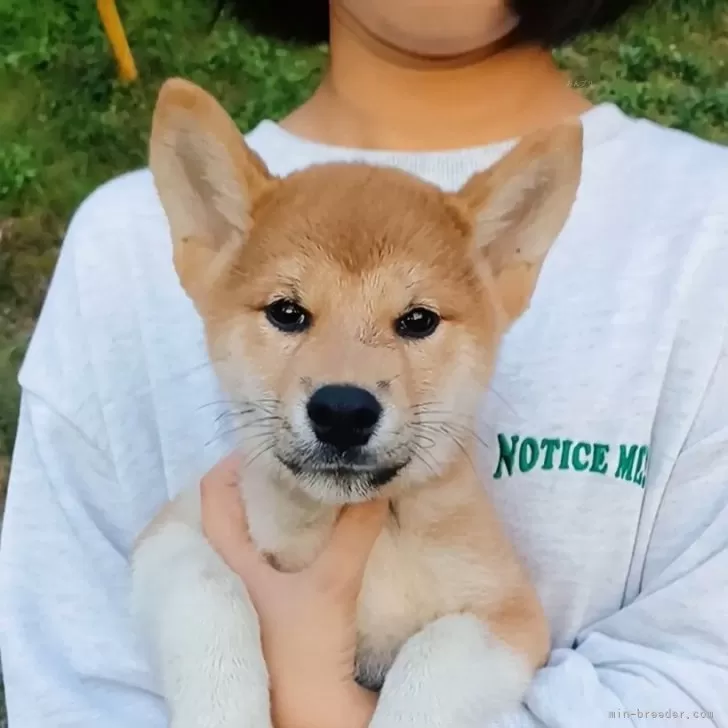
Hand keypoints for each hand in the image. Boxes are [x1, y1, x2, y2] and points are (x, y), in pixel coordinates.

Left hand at [200, 453, 386, 727]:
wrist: (307, 717)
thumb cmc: (300, 652)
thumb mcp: (330, 586)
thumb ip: (354, 534)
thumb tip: (375, 487)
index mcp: (228, 559)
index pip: (214, 490)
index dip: (238, 460)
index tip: (275, 441)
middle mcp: (232, 570)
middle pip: (235, 507)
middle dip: (267, 482)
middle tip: (304, 460)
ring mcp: (251, 589)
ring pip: (259, 532)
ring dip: (284, 510)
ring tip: (318, 489)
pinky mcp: (272, 607)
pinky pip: (278, 556)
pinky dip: (300, 537)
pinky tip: (328, 532)